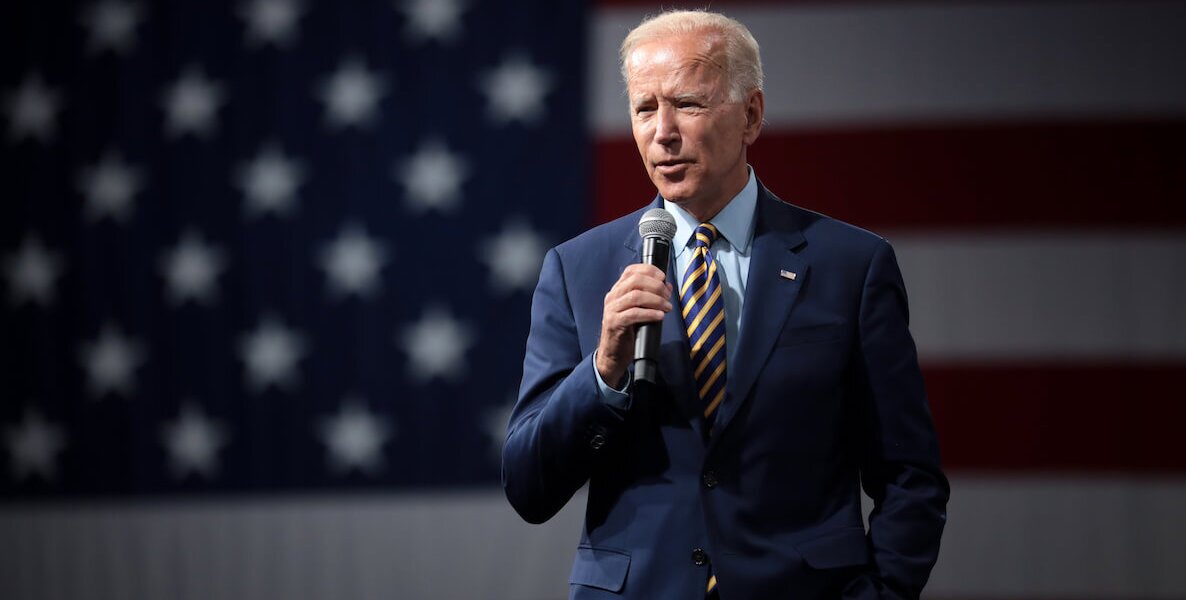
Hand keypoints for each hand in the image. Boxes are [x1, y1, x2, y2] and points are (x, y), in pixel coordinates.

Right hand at [596, 264, 672, 386]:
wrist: (614, 354)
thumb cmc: (628, 330)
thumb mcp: (639, 310)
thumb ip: (650, 297)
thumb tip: (667, 286)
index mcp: (618, 290)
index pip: (631, 271)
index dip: (649, 270)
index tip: (663, 277)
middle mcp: (613, 296)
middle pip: (635, 281)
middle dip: (656, 286)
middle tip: (668, 296)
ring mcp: (611, 309)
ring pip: (635, 296)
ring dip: (656, 300)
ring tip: (667, 307)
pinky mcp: (614, 323)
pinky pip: (633, 314)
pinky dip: (649, 313)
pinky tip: (659, 316)